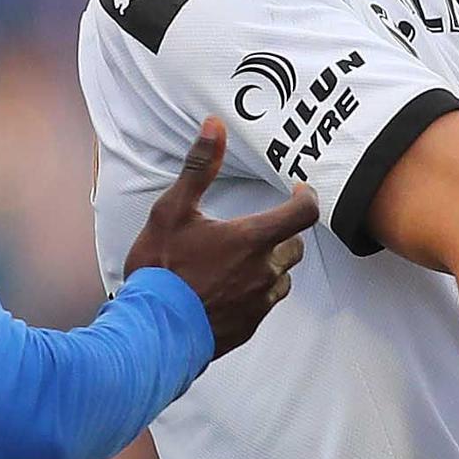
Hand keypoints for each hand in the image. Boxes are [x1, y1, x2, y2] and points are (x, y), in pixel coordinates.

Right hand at [125, 119, 318, 356]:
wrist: (152, 330)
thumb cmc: (161, 270)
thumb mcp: (172, 210)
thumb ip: (200, 167)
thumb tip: (215, 127)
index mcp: (251, 239)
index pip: (303, 213)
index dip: (306, 197)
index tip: (297, 191)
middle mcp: (263, 271)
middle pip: (294, 247)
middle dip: (282, 235)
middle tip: (255, 231)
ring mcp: (258, 302)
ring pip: (281, 278)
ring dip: (269, 267)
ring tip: (236, 263)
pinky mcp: (249, 326)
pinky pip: (263, 304)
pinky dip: (253, 293)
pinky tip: (225, 291)